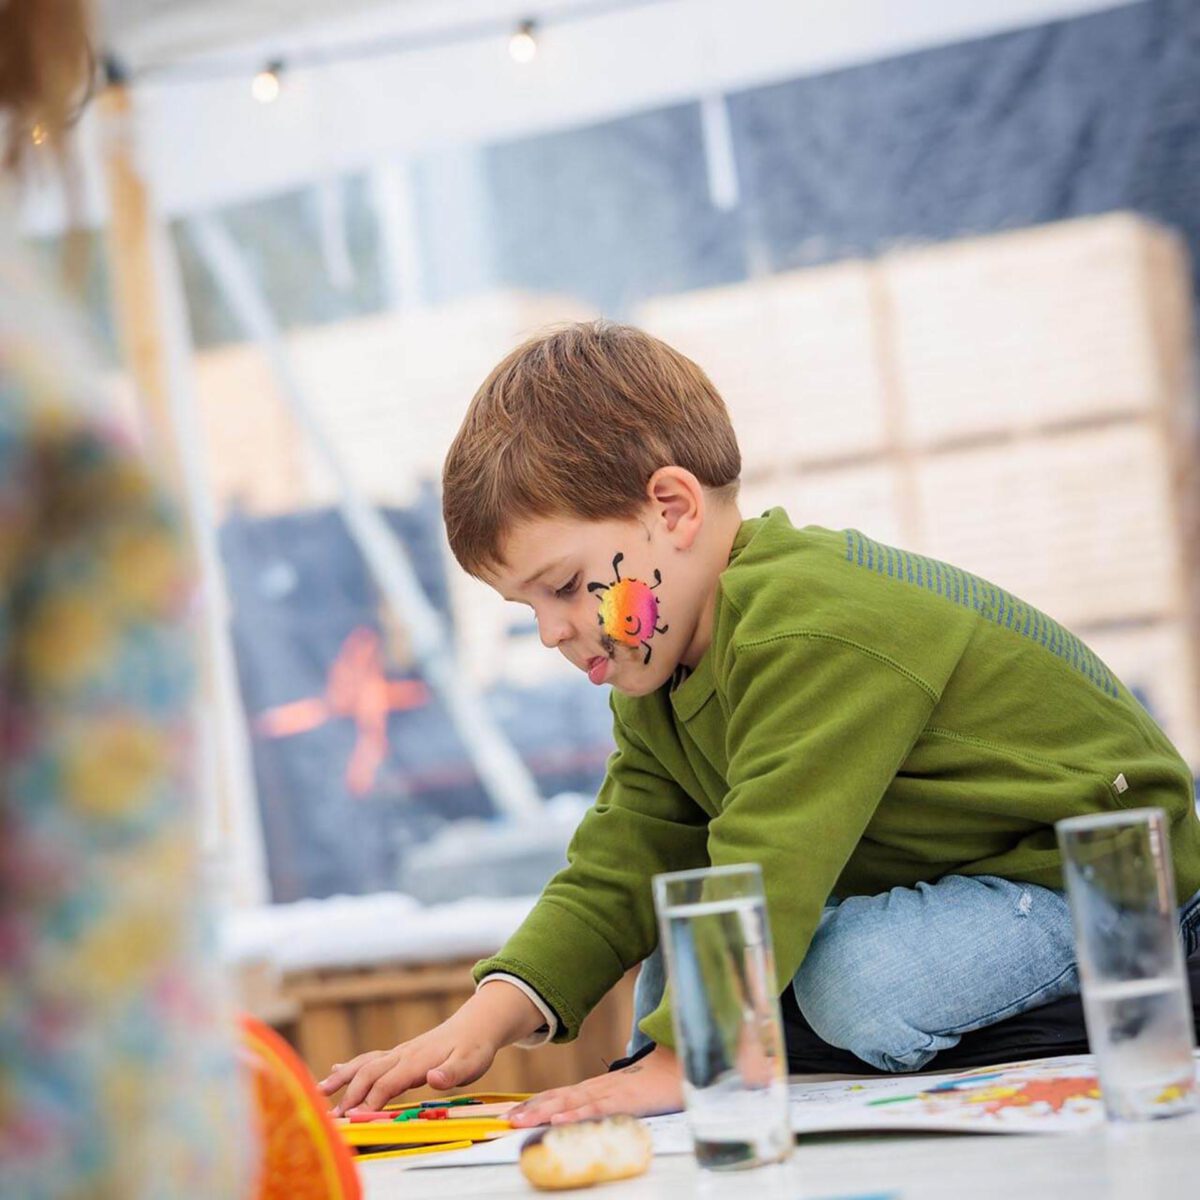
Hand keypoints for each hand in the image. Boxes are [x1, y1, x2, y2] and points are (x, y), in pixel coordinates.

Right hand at [317, 1013, 498, 1114]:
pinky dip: (351, 1066)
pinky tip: (335, 1070)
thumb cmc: (475, 1047)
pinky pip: (371, 1059)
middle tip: (330, 1116)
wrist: (477, 1024)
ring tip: (318, 1090)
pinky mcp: (401, 1054)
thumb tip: (432, 1079)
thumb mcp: (471, 1063)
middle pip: (369, 1072)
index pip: (387, 1083)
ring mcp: (400, 1053)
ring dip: (342, 1077)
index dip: (370, 1101)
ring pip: (365, 1063)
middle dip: (349, 1093)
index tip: (354, 1118)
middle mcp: (403, 1054)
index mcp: (417, 1060)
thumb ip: (451, 1073)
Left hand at [507, 1045, 683, 1127]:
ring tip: (520, 1122)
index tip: (511, 1114)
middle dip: (530, 1109)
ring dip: (543, 1112)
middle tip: (505, 1120)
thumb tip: (585, 1117)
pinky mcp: (625, 1101)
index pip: (559, 1095)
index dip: (534, 1104)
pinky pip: (597, 1109)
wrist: (682, 1065)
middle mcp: (598, 1088)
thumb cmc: (655, 1084)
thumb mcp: (626, 1095)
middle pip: (558, 1098)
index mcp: (597, 1088)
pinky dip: (576, 1115)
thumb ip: (606, 1103)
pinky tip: (559, 1121)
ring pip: (571, 1103)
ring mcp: (611, 1092)